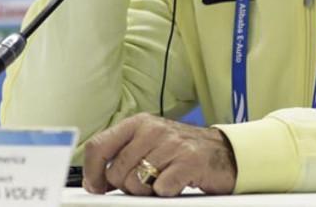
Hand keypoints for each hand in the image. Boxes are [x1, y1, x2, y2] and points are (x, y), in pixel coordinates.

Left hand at [82, 113, 236, 196]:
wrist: (225, 152)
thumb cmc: (181, 150)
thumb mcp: (148, 143)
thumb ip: (122, 155)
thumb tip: (94, 180)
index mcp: (137, 123)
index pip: (98, 146)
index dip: (91, 172)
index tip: (95, 187)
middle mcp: (152, 130)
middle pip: (117, 172)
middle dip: (126, 187)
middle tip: (145, 183)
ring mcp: (171, 144)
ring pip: (136, 184)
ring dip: (148, 191)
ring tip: (162, 180)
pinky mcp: (188, 161)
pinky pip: (161, 189)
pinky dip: (166, 192)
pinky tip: (176, 183)